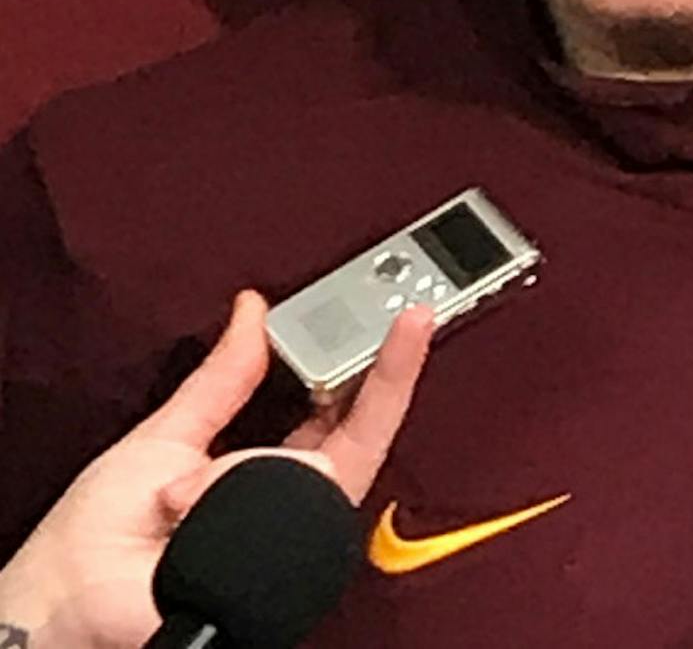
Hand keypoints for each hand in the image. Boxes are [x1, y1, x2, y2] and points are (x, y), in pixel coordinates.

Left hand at [0, 290, 432, 647]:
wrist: (65, 598)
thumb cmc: (98, 534)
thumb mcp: (169, 431)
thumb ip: (222, 375)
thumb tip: (254, 311)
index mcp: (271, 465)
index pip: (346, 409)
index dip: (382, 364)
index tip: (405, 318)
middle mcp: (295, 497)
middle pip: (365, 430)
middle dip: (386, 371)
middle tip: (410, 316)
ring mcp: (296, 532)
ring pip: (315, 465)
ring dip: (239, 469)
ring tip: (180, 493)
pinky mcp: (288, 562)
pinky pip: (285, 502)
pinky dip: (223, 493)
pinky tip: (185, 506)